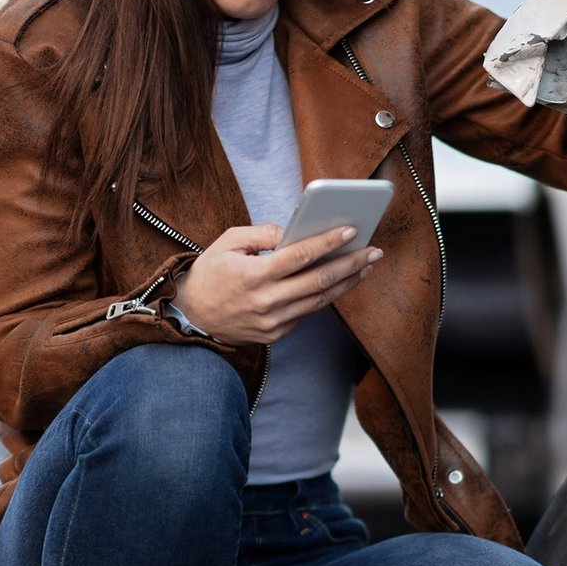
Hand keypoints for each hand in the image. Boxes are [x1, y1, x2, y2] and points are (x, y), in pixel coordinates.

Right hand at [171, 224, 381, 344]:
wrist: (192, 316)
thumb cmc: (211, 272)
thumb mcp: (229, 242)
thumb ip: (264, 234)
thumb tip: (297, 231)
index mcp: (253, 275)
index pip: (298, 256)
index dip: (327, 243)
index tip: (351, 231)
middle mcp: (266, 302)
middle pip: (318, 281)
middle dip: (351, 264)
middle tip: (374, 251)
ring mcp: (273, 322)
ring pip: (320, 301)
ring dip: (346, 282)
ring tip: (366, 265)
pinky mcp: (276, 334)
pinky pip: (307, 312)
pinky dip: (326, 296)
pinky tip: (341, 281)